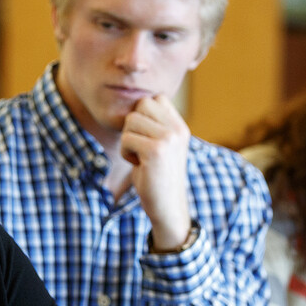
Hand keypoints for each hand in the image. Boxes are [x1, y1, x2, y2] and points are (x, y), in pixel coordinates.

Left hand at [119, 95, 191, 249]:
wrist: (167, 207)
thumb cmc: (157, 177)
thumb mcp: (163, 145)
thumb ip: (155, 124)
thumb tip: (137, 102)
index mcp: (180, 126)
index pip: (156, 98)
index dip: (143, 115)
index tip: (146, 138)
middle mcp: (177, 129)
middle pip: (141, 105)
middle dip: (133, 125)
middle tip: (141, 147)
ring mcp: (168, 138)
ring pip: (131, 120)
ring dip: (127, 140)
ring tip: (140, 157)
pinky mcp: (155, 150)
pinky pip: (126, 138)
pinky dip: (125, 152)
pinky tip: (138, 165)